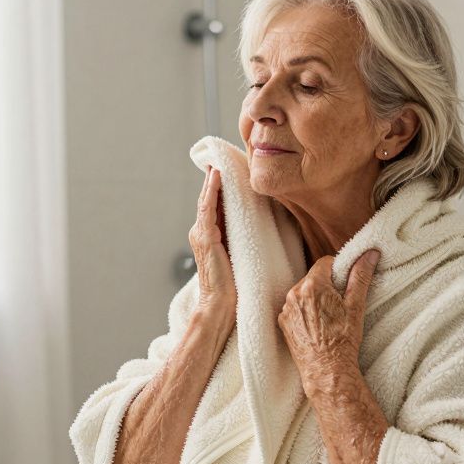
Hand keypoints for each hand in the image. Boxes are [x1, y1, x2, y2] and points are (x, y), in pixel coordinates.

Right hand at [189, 166, 235, 320]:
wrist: (222, 305)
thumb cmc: (235, 287)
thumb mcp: (241, 257)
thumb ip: (243, 241)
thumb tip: (263, 227)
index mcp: (210, 236)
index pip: (215, 206)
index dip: (220, 187)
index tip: (228, 170)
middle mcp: (202, 232)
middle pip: (208, 199)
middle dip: (214, 179)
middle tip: (221, 158)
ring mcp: (201, 234)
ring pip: (206, 200)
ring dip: (212, 180)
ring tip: (218, 161)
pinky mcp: (205, 237)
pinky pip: (208, 208)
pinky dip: (211, 191)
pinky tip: (216, 176)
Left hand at [278, 249, 380, 394]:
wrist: (327, 370)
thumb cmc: (343, 339)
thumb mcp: (355, 306)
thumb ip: (360, 276)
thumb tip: (369, 253)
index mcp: (312, 285)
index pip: (325, 262)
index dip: (338, 270)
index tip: (345, 284)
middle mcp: (294, 293)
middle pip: (313, 277)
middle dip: (327, 285)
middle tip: (339, 303)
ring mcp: (286, 309)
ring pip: (303, 292)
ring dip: (315, 298)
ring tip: (328, 317)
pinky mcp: (283, 322)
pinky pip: (295, 307)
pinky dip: (305, 311)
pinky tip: (317, 325)